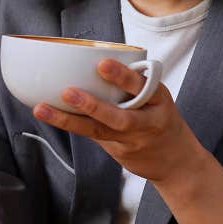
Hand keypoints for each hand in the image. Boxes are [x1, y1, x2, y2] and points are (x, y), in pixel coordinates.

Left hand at [33, 58, 203, 187]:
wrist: (178, 162)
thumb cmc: (159, 118)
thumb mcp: (156, 97)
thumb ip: (132, 84)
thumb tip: (91, 61)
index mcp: (158, 99)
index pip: (142, 86)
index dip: (122, 76)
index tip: (102, 63)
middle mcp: (147, 122)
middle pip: (119, 116)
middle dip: (92, 105)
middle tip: (68, 92)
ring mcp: (132, 141)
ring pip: (99, 131)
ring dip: (69, 120)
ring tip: (44, 109)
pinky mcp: (120, 153)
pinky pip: (93, 137)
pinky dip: (72, 125)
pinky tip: (50, 116)